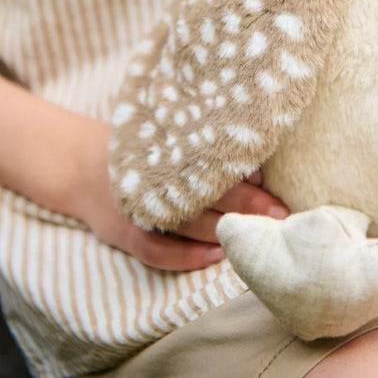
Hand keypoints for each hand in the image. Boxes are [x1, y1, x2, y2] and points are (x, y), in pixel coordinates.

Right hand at [76, 122, 288, 270]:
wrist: (79, 163)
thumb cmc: (137, 148)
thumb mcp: (166, 137)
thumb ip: (201, 147)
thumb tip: (252, 165)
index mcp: (168, 154)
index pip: (214, 166)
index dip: (246, 177)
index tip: (273, 183)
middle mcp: (156, 183)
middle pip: (211, 196)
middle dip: (249, 207)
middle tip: (280, 215)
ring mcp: (141, 211)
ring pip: (192, 225)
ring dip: (227, 232)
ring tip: (257, 237)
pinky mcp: (128, 234)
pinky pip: (161, 252)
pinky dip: (189, 256)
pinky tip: (217, 255)